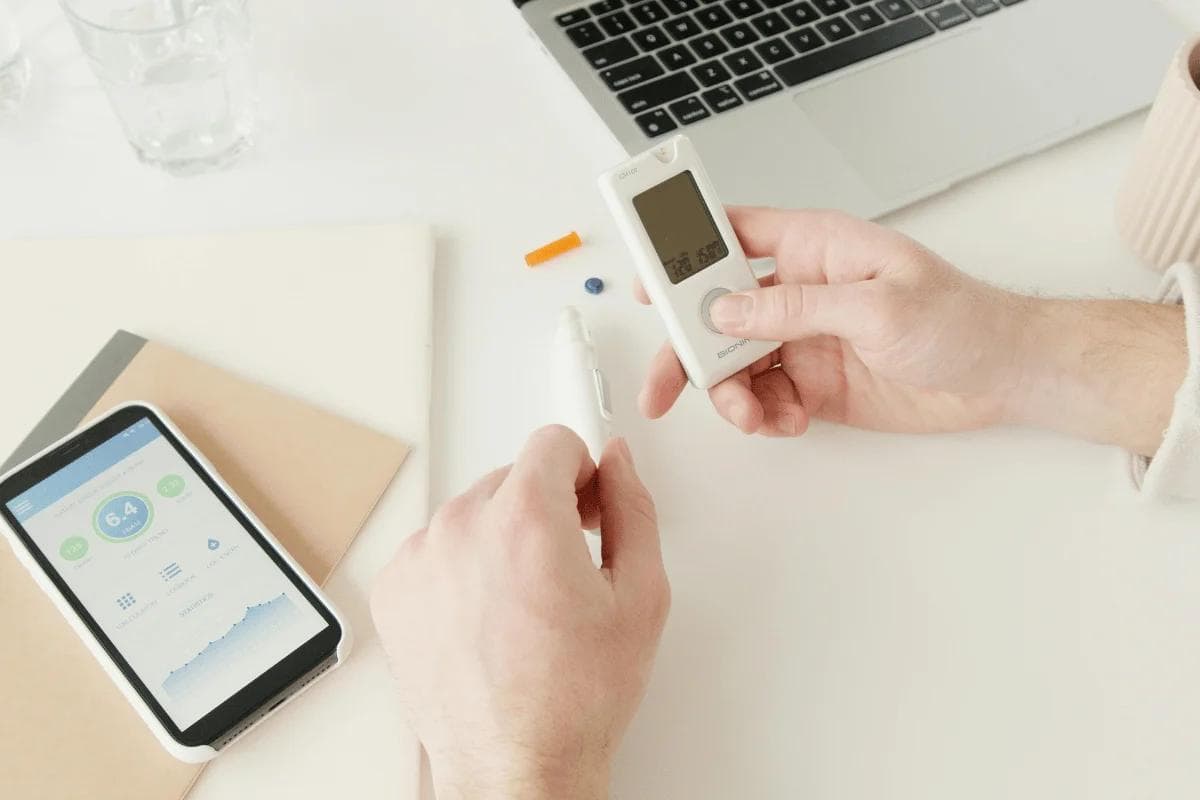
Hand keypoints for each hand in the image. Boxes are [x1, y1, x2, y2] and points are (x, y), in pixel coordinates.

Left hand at [371, 427, 669, 799]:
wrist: (516, 768)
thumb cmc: (574, 699)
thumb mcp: (640, 595)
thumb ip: (632, 509)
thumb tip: (617, 463)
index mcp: (526, 519)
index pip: (553, 441)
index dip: (582, 472)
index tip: (585, 504)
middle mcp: (463, 527)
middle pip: (512, 477)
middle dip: (543, 509)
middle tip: (563, 570)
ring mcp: (421, 558)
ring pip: (472, 513)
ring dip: (500, 539)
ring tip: (524, 606)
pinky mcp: (394, 590)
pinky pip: (436, 550)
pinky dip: (461, 571)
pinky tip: (488, 619)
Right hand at [639, 207, 1030, 436]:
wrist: (1001, 378)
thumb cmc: (960, 319)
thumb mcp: (877, 305)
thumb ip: (796, 308)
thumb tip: (728, 310)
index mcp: (815, 247)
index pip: (732, 234)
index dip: (683, 250)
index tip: (648, 279)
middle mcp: (801, 291)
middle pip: (717, 311)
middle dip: (686, 348)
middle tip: (663, 384)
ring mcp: (803, 339)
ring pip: (735, 363)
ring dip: (729, 394)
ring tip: (750, 416)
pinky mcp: (814, 383)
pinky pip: (764, 398)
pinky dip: (762, 416)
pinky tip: (786, 422)